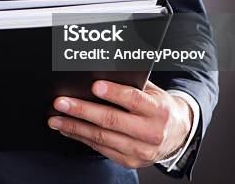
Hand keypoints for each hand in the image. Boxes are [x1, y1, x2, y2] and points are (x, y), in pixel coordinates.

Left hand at [48, 80, 192, 168]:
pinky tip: (69, 130)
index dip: (113, 92)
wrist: (178, 134)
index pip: (133, 99)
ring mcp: (140, 150)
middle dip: (82, 110)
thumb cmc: (159, 108)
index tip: (94, 86)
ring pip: (101, 137)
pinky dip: (82, 138)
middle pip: (111, 120)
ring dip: (74, 127)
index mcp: (158, 110)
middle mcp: (150, 132)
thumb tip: (102, 73)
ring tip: (56, 119)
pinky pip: (101, 148)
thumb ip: (132, 84)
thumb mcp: (153, 92)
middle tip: (61, 103)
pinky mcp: (130, 161)